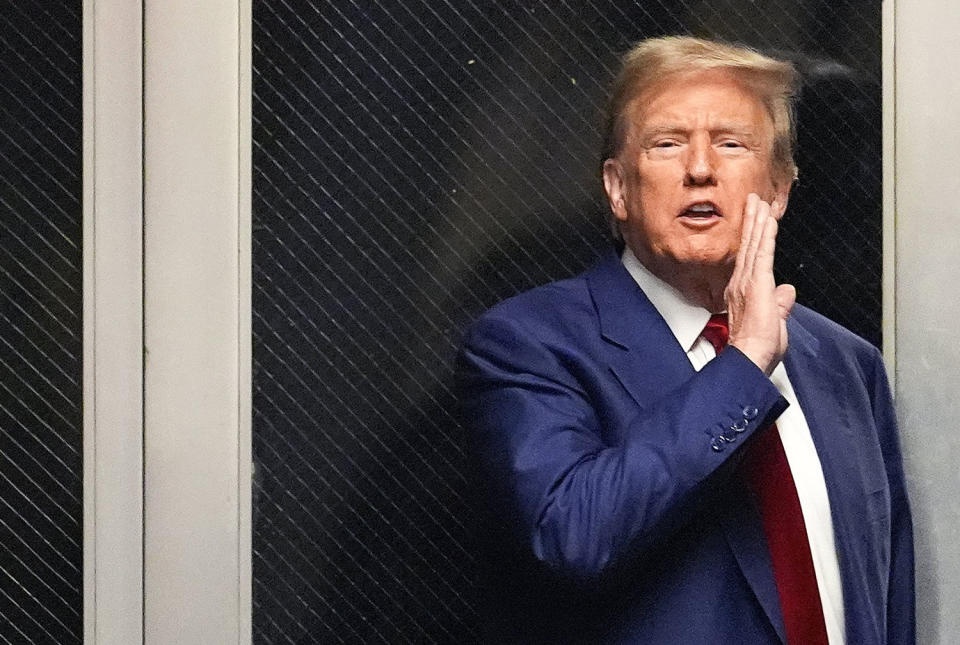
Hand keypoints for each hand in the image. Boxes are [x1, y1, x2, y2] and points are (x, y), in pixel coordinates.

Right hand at [725, 194, 795, 374]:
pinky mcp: (757, 283)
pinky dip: (765, 235)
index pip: (750, 259)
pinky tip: (767, 220)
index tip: (755, 223)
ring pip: (754, 245)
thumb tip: (787, 292)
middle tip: (754, 202)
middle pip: (749, 246)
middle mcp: (741, 283)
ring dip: (757, 222)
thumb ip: (779, 304)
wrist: (749, 357)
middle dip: (752, 222)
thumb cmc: (757, 348)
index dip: (752, 239)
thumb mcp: (774, 322)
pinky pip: (763, 253)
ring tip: (759, 203)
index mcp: (742, 292)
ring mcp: (747, 282)